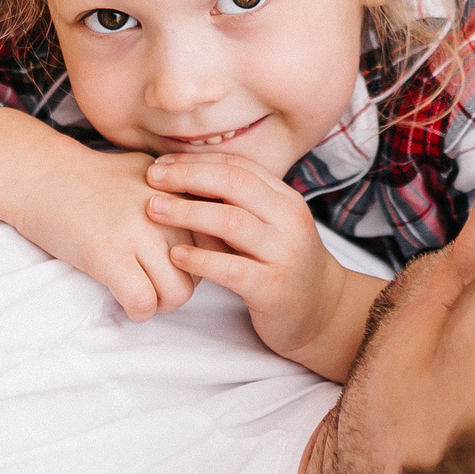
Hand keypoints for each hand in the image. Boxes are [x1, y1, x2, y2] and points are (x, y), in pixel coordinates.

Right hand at [4, 144, 205, 321]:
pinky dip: (139, 312)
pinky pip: (143, 302)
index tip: (184, 265)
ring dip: (164, 303)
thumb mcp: (147, 172)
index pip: (220, 238)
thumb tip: (211, 220)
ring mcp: (139, 233)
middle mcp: (168, 211)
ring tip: (146, 296)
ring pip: (179, 292)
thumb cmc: (91, 177)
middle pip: (205, 269)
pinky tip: (128, 304)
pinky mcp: (109, 256)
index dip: (206, 259)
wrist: (41, 174)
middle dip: (185, 285)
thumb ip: (180, 193)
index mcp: (180, 190)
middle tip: (161, 285)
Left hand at [145, 152, 379, 379]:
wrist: (323, 312)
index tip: (162, 165)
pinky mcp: (273, 287)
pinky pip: (230, 269)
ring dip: (188, 212)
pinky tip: (176, 254)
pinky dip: (200, 259)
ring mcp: (283, 253)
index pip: (239, 167)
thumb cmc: (283, 265)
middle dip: (188, 177)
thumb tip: (183, 182)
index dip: (197, 162)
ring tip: (155, 210)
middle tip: (151, 180)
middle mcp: (289, 220)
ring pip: (232, 221)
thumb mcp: (269, 228)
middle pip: (234, 184)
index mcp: (286, 200)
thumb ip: (238, 207)